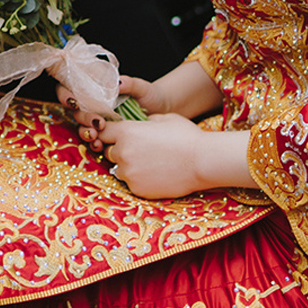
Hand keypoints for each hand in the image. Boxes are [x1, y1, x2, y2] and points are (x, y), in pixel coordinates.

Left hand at [97, 112, 223, 198]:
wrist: (203, 161)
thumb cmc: (188, 136)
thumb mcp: (166, 118)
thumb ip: (146, 121)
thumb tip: (141, 125)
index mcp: (127, 131)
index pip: (103, 132)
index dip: (110, 133)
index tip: (118, 136)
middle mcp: (123, 152)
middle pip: (110, 151)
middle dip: (121, 150)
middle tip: (142, 151)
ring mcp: (128, 173)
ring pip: (119, 169)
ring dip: (129, 166)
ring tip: (152, 164)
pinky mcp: (136, 189)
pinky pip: (130, 183)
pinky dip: (139, 179)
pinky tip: (157, 174)